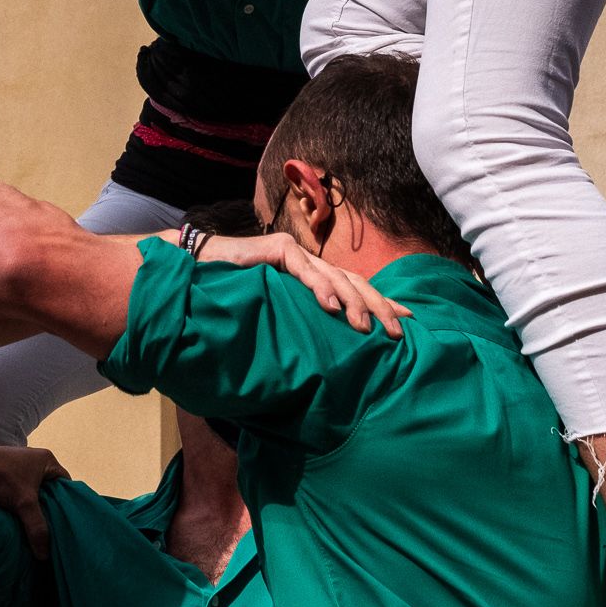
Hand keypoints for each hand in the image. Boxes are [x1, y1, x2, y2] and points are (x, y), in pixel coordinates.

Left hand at [0, 446, 70, 557]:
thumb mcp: (23, 503)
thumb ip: (37, 528)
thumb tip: (45, 556)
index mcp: (46, 460)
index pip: (67, 486)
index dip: (68, 505)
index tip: (67, 524)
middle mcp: (36, 461)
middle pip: (51, 492)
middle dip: (50, 511)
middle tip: (53, 532)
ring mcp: (21, 468)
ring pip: (35, 495)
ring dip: (34, 511)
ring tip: (36, 530)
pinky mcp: (7, 476)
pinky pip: (22, 495)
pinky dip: (22, 508)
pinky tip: (20, 523)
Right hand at [198, 232, 411, 337]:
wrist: (197, 272)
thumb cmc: (235, 299)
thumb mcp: (279, 315)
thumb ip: (302, 323)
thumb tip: (329, 357)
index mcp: (315, 277)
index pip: (356, 288)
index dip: (382, 302)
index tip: (408, 321)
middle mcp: (310, 262)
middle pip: (355, 282)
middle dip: (379, 306)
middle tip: (397, 332)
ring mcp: (296, 252)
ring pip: (336, 276)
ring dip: (353, 302)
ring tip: (365, 327)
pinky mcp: (278, 249)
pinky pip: (304, 270)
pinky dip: (320, 288)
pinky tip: (332, 308)